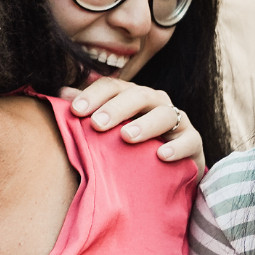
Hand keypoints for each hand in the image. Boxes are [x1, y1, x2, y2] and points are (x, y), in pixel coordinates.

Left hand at [62, 79, 203, 171]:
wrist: (168, 168)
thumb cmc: (132, 144)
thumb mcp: (111, 128)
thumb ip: (89, 110)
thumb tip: (61, 94)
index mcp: (132, 95)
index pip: (112, 86)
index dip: (93, 95)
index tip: (75, 110)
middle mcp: (155, 102)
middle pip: (137, 96)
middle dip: (116, 109)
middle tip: (96, 124)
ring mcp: (177, 120)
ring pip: (164, 114)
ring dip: (145, 124)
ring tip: (127, 137)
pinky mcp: (193, 141)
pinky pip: (189, 140)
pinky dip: (176, 147)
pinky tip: (161, 155)